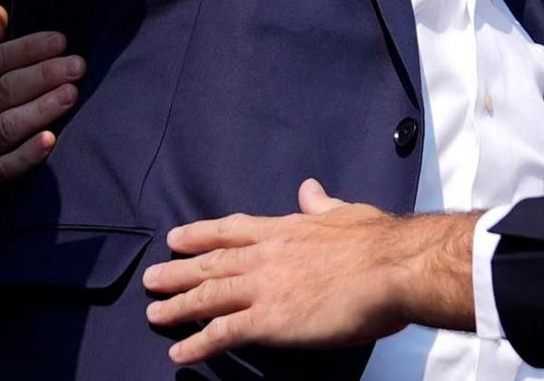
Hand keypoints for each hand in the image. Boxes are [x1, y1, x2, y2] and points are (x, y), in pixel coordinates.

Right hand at [0, 4, 84, 180]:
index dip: (28, 49)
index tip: (61, 41)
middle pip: (3, 91)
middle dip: (43, 75)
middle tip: (78, 66)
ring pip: (5, 126)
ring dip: (39, 109)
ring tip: (71, 94)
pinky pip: (3, 169)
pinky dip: (26, 155)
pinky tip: (50, 141)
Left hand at [142, 180, 479, 364]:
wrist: (392, 267)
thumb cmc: (378, 240)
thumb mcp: (346, 212)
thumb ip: (322, 205)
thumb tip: (310, 189)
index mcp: (285, 228)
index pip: (232, 229)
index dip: (201, 234)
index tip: (177, 237)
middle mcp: (266, 255)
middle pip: (211, 263)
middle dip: (178, 271)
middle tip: (151, 278)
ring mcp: (264, 287)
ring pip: (208, 296)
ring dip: (178, 306)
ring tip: (154, 313)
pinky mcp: (269, 320)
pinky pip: (223, 333)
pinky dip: (198, 344)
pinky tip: (179, 353)